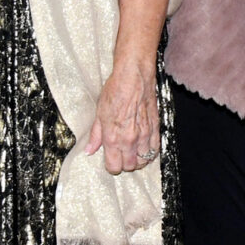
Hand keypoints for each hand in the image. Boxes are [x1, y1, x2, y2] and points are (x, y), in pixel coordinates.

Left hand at [83, 58, 159, 172]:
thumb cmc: (115, 91)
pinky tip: (145, 147)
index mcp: (112, 138)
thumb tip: (89, 150)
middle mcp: (129, 140)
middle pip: (130, 166)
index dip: (111, 166)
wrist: (133, 77)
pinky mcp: (155, 128)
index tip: (110, 160)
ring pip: (144, 161)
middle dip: (124, 164)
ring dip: (138, 159)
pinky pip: (155, 149)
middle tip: (121, 155)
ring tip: (133, 152)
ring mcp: (144, 135)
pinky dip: (150, 152)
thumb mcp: (99, 113)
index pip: (114, 167)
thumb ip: (95, 135)